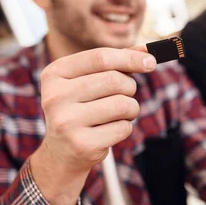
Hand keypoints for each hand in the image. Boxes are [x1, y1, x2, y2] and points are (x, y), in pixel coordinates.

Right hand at [30, 46, 156, 204]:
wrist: (62, 153)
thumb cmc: (81, 109)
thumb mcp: (88, 82)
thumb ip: (115, 63)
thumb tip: (147, 51)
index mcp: (54, 74)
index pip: (100, 57)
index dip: (130, 58)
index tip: (151, 62)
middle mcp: (55, 96)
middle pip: (114, 80)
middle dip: (129, 87)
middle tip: (125, 96)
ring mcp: (66, 122)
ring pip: (123, 104)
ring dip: (131, 108)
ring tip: (119, 114)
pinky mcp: (81, 144)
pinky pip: (123, 128)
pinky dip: (124, 127)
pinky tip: (109, 132)